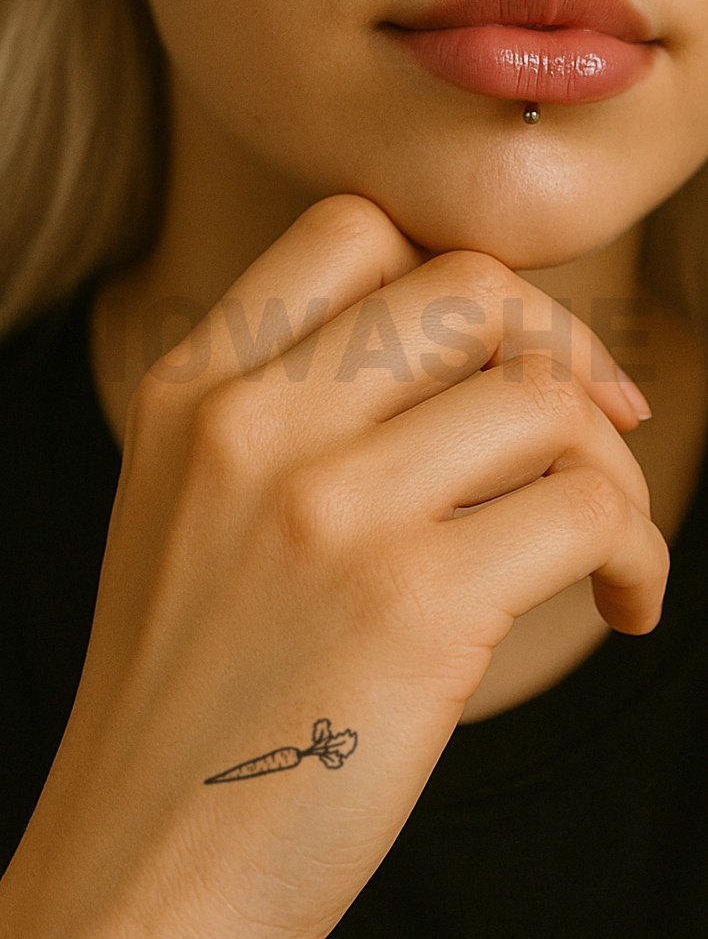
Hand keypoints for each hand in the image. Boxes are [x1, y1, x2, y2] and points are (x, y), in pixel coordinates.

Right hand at [1, 196, 666, 937]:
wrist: (146, 864)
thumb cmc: (194, 691)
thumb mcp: (198, 512)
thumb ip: (300, 417)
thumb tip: (477, 371)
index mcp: (191, 393)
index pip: (351, 232)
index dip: (460, 276)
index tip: (513, 351)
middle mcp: (252, 425)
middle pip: (468, 288)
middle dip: (562, 343)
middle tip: (598, 422)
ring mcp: (330, 507)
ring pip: (550, 400)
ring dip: (614, 467)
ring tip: (602, 544)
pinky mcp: (415, 601)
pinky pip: (593, 510)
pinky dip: (637, 551)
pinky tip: (619, 602)